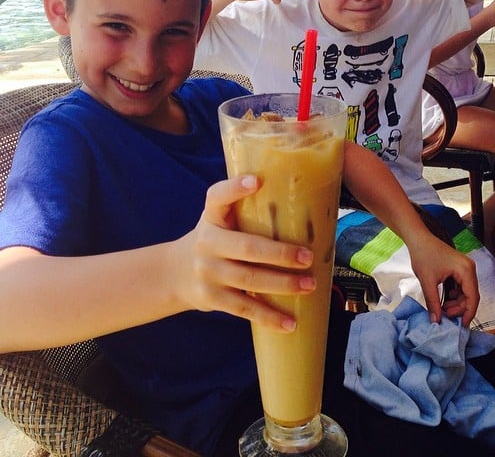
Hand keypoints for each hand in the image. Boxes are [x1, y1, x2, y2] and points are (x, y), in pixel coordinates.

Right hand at [177, 175, 314, 330]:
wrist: (175, 273)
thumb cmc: (214, 239)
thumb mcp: (219, 218)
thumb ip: (245, 209)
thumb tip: (303, 201)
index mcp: (211, 216)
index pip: (217, 197)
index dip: (235, 188)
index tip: (256, 181)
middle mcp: (207, 242)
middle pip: (246, 247)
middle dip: (279, 254)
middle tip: (307, 257)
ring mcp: (208, 272)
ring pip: (249, 280)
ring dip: (282, 285)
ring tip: (309, 285)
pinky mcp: (211, 298)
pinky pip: (244, 308)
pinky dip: (268, 317)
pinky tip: (290, 323)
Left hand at [408, 237, 478, 326]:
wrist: (418, 239)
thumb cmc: (423, 255)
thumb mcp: (427, 282)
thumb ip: (433, 302)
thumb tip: (436, 321)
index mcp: (466, 270)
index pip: (473, 297)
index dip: (468, 313)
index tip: (462, 326)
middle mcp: (469, 268)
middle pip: (471, 295)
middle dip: (459, 308)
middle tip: (446, 315)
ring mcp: (465, 267)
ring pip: (466, 292)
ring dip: (456, 302)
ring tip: (443, 308)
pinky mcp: (459, 268)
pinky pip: (461, 286)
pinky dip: (454, 295)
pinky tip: (444, 299)